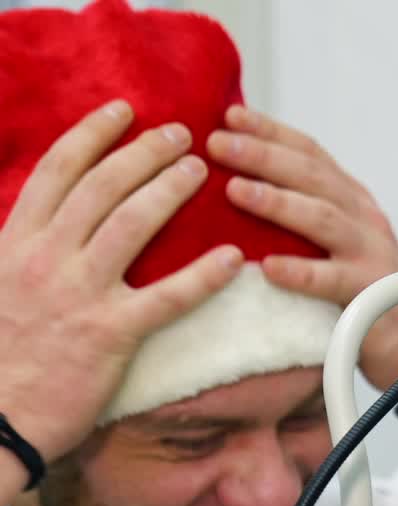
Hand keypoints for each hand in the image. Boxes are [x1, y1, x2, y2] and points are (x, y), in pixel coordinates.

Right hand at [0, 101, 242, 461]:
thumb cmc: (2, 356)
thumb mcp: (1, 284)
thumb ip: (26, 249)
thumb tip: (52, 223)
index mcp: (17, 240)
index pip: (60, 170)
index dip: (95, 134)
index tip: (124, 112)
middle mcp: (46, 256)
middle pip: (103, 185)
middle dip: (144, 152)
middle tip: (182, 135)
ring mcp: (79, 293)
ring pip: (132, 224)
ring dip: (170, 190)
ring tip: (201, 171)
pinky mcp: (110, 335)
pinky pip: (166, 297)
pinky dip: (202, 275)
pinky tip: (231, 258)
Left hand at [208, 106, 397, 391]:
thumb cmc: (366, 290)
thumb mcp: (340, 240)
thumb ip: (306, 212)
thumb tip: (243, 184)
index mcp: (352, 200)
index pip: (310, 153)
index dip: (271, 130)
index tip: (229, 115)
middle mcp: (363, 218)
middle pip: (312, 176)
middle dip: (264, 155)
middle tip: (218, 144)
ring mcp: (369, 254)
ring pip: (323, 218)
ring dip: (278, 202)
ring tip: (236, 191)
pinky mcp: (370, 293)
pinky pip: (331, 280)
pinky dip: (300, 273)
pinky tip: (269, 268)